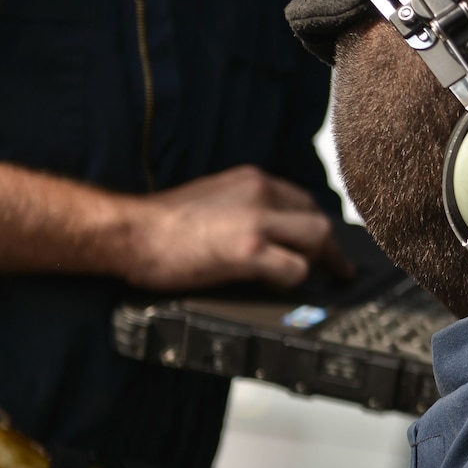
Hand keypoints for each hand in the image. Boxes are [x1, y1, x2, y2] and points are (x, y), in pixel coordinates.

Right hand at [113, 165, 353, 290]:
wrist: (129, 231)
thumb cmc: (162, 223)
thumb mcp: (213, 198)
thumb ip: (245, 207)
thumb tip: (270, 231)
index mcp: (253, 180)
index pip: (303, 200)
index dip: (315, 226)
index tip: (322, 243)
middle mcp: (261, 194)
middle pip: (319, 219)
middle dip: (330, 247)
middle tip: (337, 268)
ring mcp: (258, 221)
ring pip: (318, 239)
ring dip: (320, 263)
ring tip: (320, 280)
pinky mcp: (250, 250)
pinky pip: (295, 269)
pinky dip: (293, 281)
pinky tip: (278, 287)